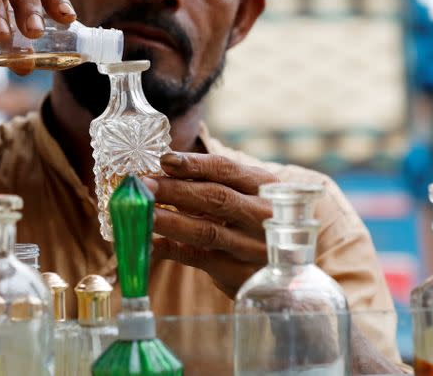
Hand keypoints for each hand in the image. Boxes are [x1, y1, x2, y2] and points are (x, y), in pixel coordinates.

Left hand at [144, 152, 277, 298]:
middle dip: (176, 190)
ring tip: (143, 212)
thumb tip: (162, 173)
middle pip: (215, 198)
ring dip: (170, 220)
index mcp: (264, 186)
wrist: (289, 271)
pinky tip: (149, 242)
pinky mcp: (238, 272)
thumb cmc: (255, 222)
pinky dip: (170, 249)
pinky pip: (198, 258)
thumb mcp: (246, 196)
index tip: (165, 160)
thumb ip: (212, 185)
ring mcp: (252, 246)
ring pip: (205, 230)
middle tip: (144, 185)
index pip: (226, 169)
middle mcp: (262, 215)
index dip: (194, 164)